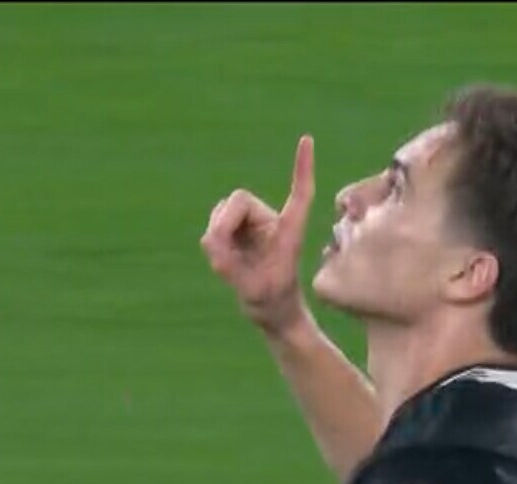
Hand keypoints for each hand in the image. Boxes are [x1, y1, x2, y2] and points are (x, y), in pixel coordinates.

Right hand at [199, 135, 315, 334]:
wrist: (271, 311)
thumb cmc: (271, 301)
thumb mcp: (252, 290)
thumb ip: (229, 264)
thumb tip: (210, 241)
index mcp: (289, 229)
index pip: (300, 193)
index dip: (302, 167)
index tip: (307, 139)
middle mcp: (270, 220)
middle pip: (238, 201)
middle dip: (224, 222)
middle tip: (217, 251)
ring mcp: (252, 224)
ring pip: (221, 213)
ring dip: (217, 237)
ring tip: (227, 266)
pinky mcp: (236, 231)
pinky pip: (213, 228)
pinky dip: (212, 244)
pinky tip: (224, 262)